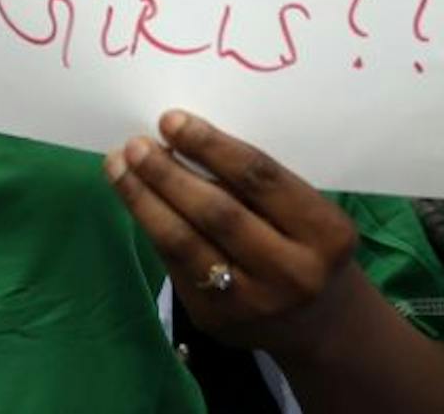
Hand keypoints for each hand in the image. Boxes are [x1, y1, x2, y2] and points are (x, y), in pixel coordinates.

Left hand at [107, 109, 358, 356]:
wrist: (320, 324)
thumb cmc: (306, 245)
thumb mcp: (304, 212)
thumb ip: (256, 183)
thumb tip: (181, 136)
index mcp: (325, 233)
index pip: (260, 179)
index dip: (211, 146)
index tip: (170, 120)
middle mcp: (293, 273)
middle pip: (217, 212)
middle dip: (168, 173)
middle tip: (135, 143)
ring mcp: (254, 303)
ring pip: (185, 242)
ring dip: (144, 199)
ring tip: (118, 165)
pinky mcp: (217, 319)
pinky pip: (174, 264)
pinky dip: (150, 225)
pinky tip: (134, 198)